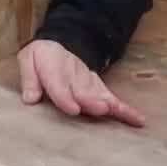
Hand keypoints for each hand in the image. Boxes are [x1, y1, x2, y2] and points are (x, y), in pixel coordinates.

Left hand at [18, 40, 145, 126]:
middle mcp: (75, 78)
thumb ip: (29, 78)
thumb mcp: (28, 59)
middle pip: (84, 92)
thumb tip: (30, 99)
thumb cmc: (42, 57)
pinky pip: (114, 100)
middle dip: (92, 101)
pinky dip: (126, 110)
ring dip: (112, 105)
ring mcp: (90, 84)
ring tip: (124, 116)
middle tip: (100, 109)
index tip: (73, 109)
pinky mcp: (99, 89)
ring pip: (103, 95)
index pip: (60, 86)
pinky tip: (139, 120)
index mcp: (54, 70)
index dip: (66, 97)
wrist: (60, 44)